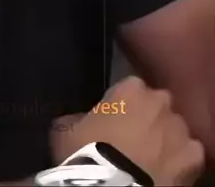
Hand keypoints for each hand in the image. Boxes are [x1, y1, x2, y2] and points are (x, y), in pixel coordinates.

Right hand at [50, 76, 203, 185]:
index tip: (116, 120)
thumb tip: (81, 118)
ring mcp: (179, 128)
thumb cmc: (85, 151)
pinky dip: (181, 162)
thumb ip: (79, 115)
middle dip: (149, 119)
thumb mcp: (65, 127)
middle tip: (134, 139)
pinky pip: (190, 154)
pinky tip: (166, 171)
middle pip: (157, 105)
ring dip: (166, 140)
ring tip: (151, 159)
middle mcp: (160, 101)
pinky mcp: (193, 155)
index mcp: (130, 88)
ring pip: (175, 130)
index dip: (123, 105)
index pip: (131, 88)